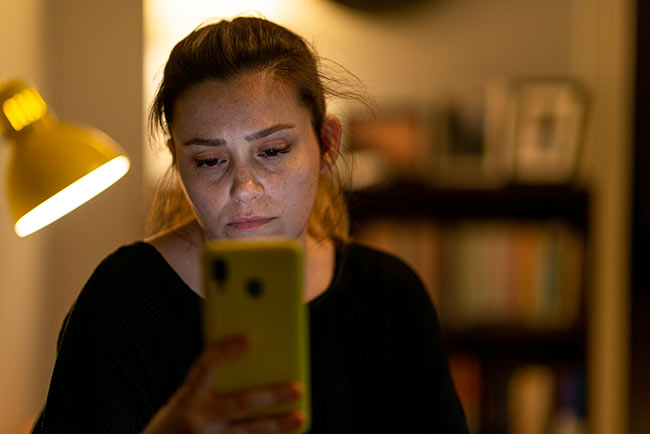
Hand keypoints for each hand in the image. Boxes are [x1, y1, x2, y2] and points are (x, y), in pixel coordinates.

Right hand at [142, 336, 304, 433]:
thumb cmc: (176, 418)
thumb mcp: (185, 398)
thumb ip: (210, 383)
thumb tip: (251, 361)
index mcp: (187, 397)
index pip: (205, 368)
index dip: (224, 353)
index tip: (248, 339)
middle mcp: (198, 419)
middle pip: (239, 403)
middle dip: (270, 396)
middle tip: (297, 387)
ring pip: (249, 431)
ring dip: (277, 424)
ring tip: (300, 416)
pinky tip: (287, 433)